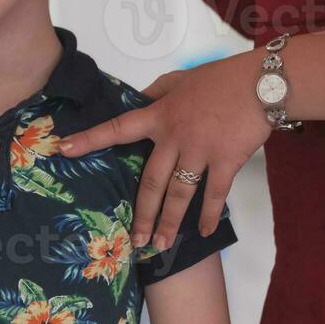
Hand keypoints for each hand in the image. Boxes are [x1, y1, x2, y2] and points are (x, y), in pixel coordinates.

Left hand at [57, 53, 271, 245]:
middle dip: (142, 213)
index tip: (63, 149)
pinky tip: (206, 231)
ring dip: (170, 222)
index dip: (89, 139)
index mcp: (159, 115)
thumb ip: (158, 91)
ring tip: (162, 245)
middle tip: (135, 239)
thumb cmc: (222, 79)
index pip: (117, 129)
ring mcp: (199, 152)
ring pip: (179, 194)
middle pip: (151, 182)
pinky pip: (214, 194)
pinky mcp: (225, 162)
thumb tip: (142, 99)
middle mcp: (174, 137)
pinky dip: (210, 215)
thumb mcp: (182, 79)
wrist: (261, 83)